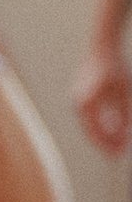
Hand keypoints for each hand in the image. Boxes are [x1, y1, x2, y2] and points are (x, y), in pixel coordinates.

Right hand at [75, 41, 129, 155]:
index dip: (108, 144)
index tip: (119, 153)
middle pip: (92, 131)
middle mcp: (78, 104)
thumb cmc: (114, 68)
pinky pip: (91, 117)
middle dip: (106, 142)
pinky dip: (102, 124)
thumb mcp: (123, 94)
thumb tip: (125, 136)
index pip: (96, 132)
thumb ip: (123, 115)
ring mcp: (78, 101)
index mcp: (87, 104)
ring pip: (91, 125)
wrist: (102, 48)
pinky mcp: (81, 98)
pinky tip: (114, 128)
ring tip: (120, 141)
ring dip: (104, 134)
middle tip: (119, 152)